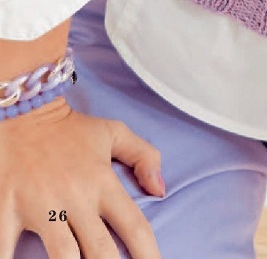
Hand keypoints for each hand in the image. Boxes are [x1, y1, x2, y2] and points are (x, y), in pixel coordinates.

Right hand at [0, 100, 164, 258]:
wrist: (26, 112)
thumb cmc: (70, 128)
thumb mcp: (114, 133)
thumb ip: (144, 156)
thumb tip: (161, 190)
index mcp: (102, 182)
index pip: (134, 225)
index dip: (149, 253)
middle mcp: (75, 198)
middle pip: (101, 250)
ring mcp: (41, 206)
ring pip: (63, 257)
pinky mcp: (8, 209)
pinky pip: (5, 247)